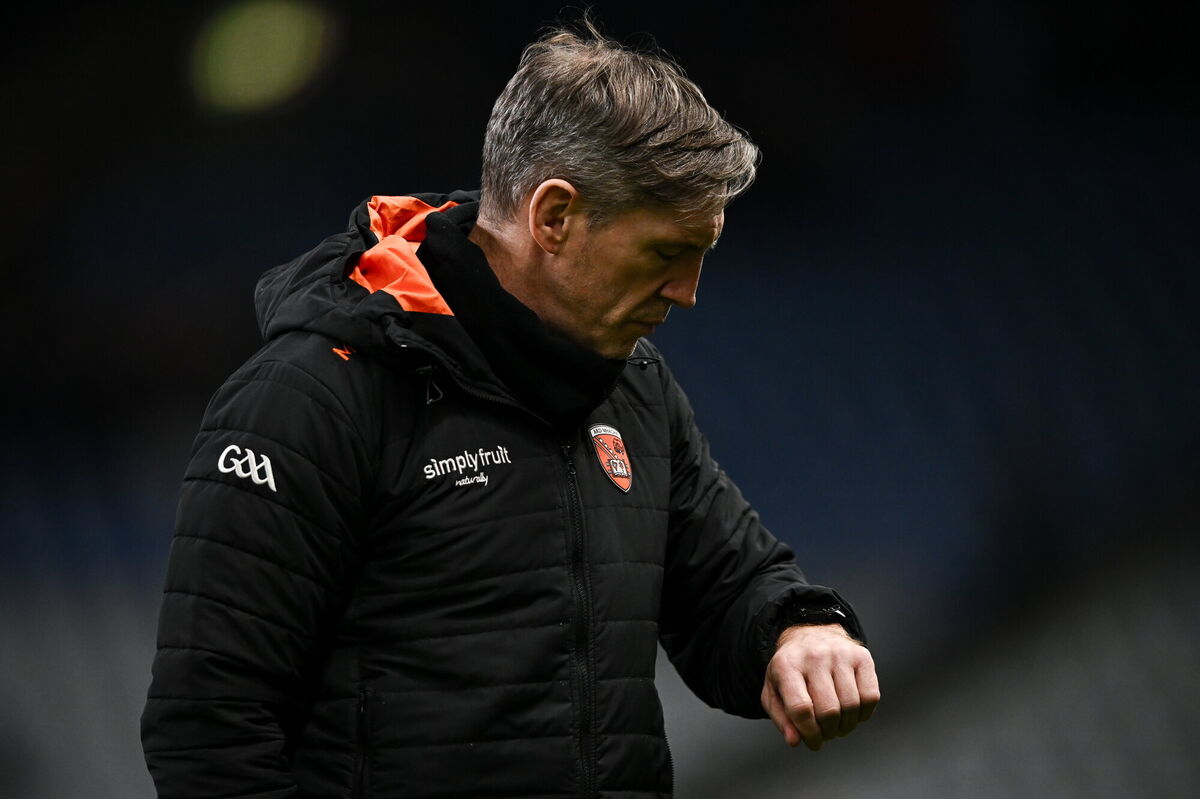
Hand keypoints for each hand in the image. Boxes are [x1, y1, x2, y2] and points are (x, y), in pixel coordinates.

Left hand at [760, 623, 879, 750]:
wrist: (811, 634)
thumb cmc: (792, 669)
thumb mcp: (774, 691)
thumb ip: (781, 718)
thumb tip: (795, 740)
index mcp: (787, 665)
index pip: (800, 709)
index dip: (809, 734)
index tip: (813, 743)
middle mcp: (814, 656)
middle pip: (829, 711)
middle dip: (828, 732)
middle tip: (826, 733)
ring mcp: (840, 654)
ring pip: (851, 706)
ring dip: (846, 726)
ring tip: (838, 725)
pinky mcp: (862, 656)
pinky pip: (870, 697)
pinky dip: (864, 714)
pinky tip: (853, 713)